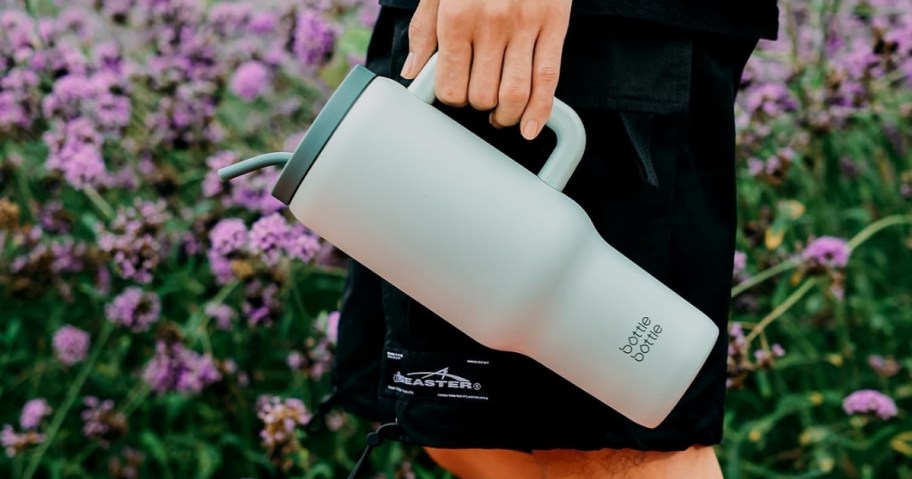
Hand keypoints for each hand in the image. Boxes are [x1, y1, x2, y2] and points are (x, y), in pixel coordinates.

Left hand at [401, 0, 571, 139]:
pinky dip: (540, 111)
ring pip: (515, 95)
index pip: (450, 86)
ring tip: (501, 114)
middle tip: (478, 100)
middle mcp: (491, 24)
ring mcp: (526, 26)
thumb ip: (423, 30)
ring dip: (506, 116)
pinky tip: (530, 127)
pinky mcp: (555, 24)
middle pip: (482, 95)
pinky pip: (549, 78)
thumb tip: (413, 72)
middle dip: (478, 107)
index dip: (451, 99)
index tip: (455, 94)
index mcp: (457, 17)